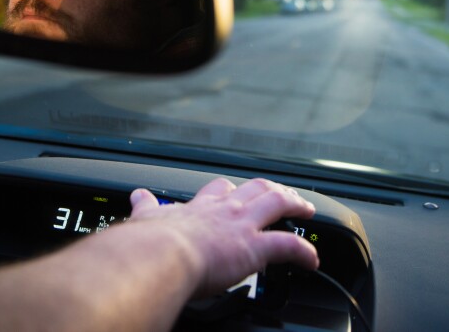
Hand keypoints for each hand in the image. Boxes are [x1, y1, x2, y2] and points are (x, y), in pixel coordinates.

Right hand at [128, 177, 318, 297]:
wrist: (158, 254)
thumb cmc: (149, 243)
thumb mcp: (144, 217)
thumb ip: (144, 207)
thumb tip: (136, 196)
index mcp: (199, 207)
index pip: (219, 190)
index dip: (232, 191)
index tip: (236, 195)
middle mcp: (224, 210)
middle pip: (256, 188)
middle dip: (273, 189)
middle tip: (284, 195)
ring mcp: (242, 226)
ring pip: (277, 203)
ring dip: (295, 205)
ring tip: (306, 210)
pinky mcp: (254, 247)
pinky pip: (289, 245)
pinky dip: (304, 252)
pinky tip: (312, 260)